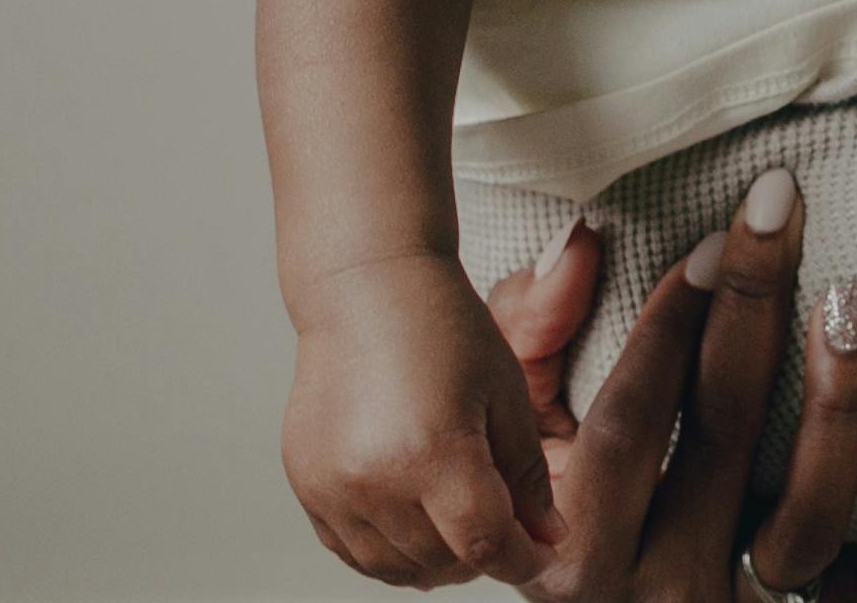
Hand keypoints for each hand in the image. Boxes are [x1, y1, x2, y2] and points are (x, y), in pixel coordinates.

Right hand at [283, 252, 565, 587]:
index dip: (522, 558)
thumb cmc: (442, 327)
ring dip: (436, 562)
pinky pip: (353, 550)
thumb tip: (549, 539)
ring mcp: (331, 489)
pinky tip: (418, 525)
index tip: (542, 552)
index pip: (484, 545)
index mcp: (431, 453)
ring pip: (394, 567)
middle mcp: (373, 481)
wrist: (366, 289)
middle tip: (508, 530)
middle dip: (483, 557)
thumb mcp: (506, 394)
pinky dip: (391, 552)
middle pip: (440, 561)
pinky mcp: (307, 486)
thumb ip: (526, 477)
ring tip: (462, 528)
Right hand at [478, 171, 856, 601]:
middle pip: (722, 438)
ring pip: (803, 522)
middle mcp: (653, 591)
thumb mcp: (526, 444)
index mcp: (575, 545)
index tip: (717, 238)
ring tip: (850, 306)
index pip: (630, 421)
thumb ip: (533, 341)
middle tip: (780, 210)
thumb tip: (583, 239)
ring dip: (835, 407)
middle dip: (754, 305)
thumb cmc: (578, 519)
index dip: (672, 323)